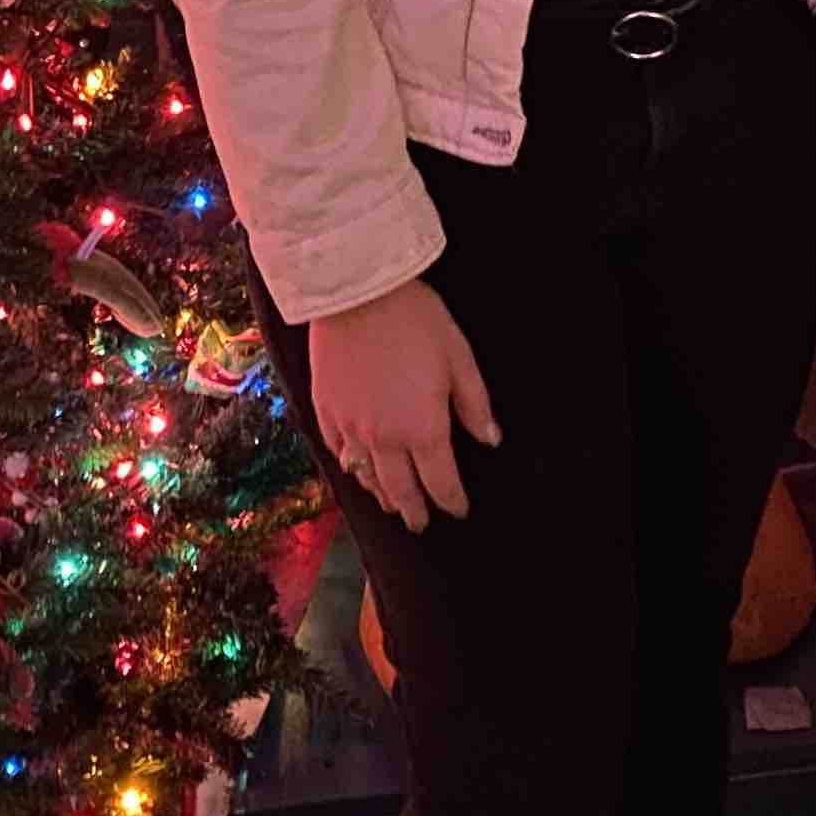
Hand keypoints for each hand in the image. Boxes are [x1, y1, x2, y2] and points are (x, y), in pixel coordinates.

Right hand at [307, 278, 499, 534]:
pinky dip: (350, 467)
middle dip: (415, 510)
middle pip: (400, 490)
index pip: (440, 481)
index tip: (458, 509)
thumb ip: (474, 405)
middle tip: (421, 524)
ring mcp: (350, 427)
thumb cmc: (415, 320)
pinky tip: (355, 468)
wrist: (355, 291)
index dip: (452, 500)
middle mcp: (384, 438)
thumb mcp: (459, 358)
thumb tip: (490, 439)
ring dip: (381, 495)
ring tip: (391, 505)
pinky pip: (337, 452)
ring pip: (366, 476)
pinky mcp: (325, 410)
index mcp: (422, 428)